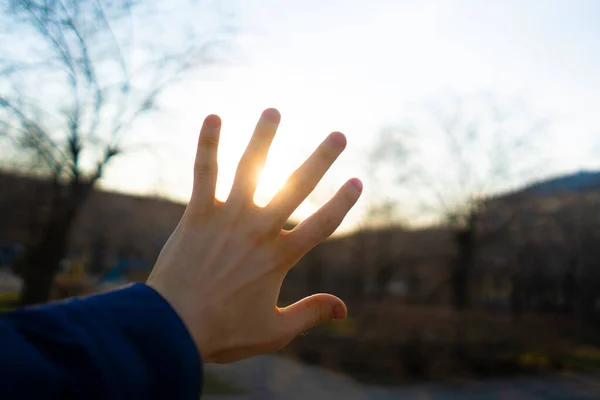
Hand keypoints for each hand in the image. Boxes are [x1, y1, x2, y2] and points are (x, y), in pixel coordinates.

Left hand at [147, 108, 361, 362]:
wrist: (171, 328)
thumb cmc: (223, 331)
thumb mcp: (275, 331)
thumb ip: (311, 313)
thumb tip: (344, 308)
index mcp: (280, 256)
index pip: (323, 224)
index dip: (342, 202)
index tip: (356, 181)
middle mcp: (258, 230)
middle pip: (296, 187)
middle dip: (320, 159)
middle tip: (338, 135)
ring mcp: (228, 217)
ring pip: (250, 168)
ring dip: (264, 138)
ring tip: (274, 111)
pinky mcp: (198, 213)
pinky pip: (204, 172)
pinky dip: (208, 144)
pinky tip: (214, 116)